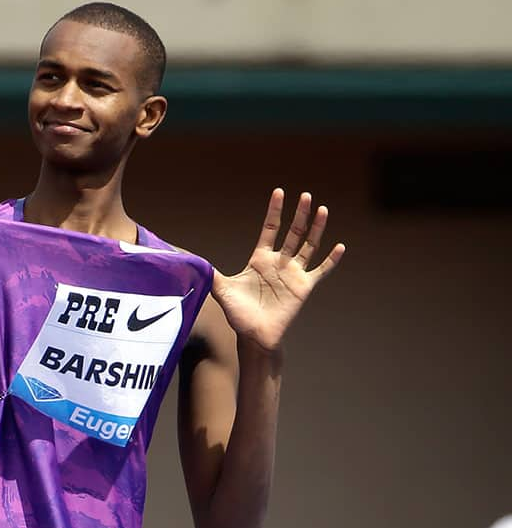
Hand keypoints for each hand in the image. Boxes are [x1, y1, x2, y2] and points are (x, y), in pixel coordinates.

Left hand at [211, 189, 344, 350]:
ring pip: (308, 246)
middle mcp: (279, 263)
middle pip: (292, 232)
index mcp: (260, 259)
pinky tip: (340, 246)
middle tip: (306, 195)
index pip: (270, 228)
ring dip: (316, 228)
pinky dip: (331, 260)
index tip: (279, 192)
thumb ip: (209, 272)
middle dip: (299, 214)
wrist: (253, 335)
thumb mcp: (221, 289)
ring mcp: (293, 274)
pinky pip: (321, 271)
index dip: (275, 211)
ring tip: (323, 209)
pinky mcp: (304, 287)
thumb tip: (187, 261)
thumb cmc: (238, 314)